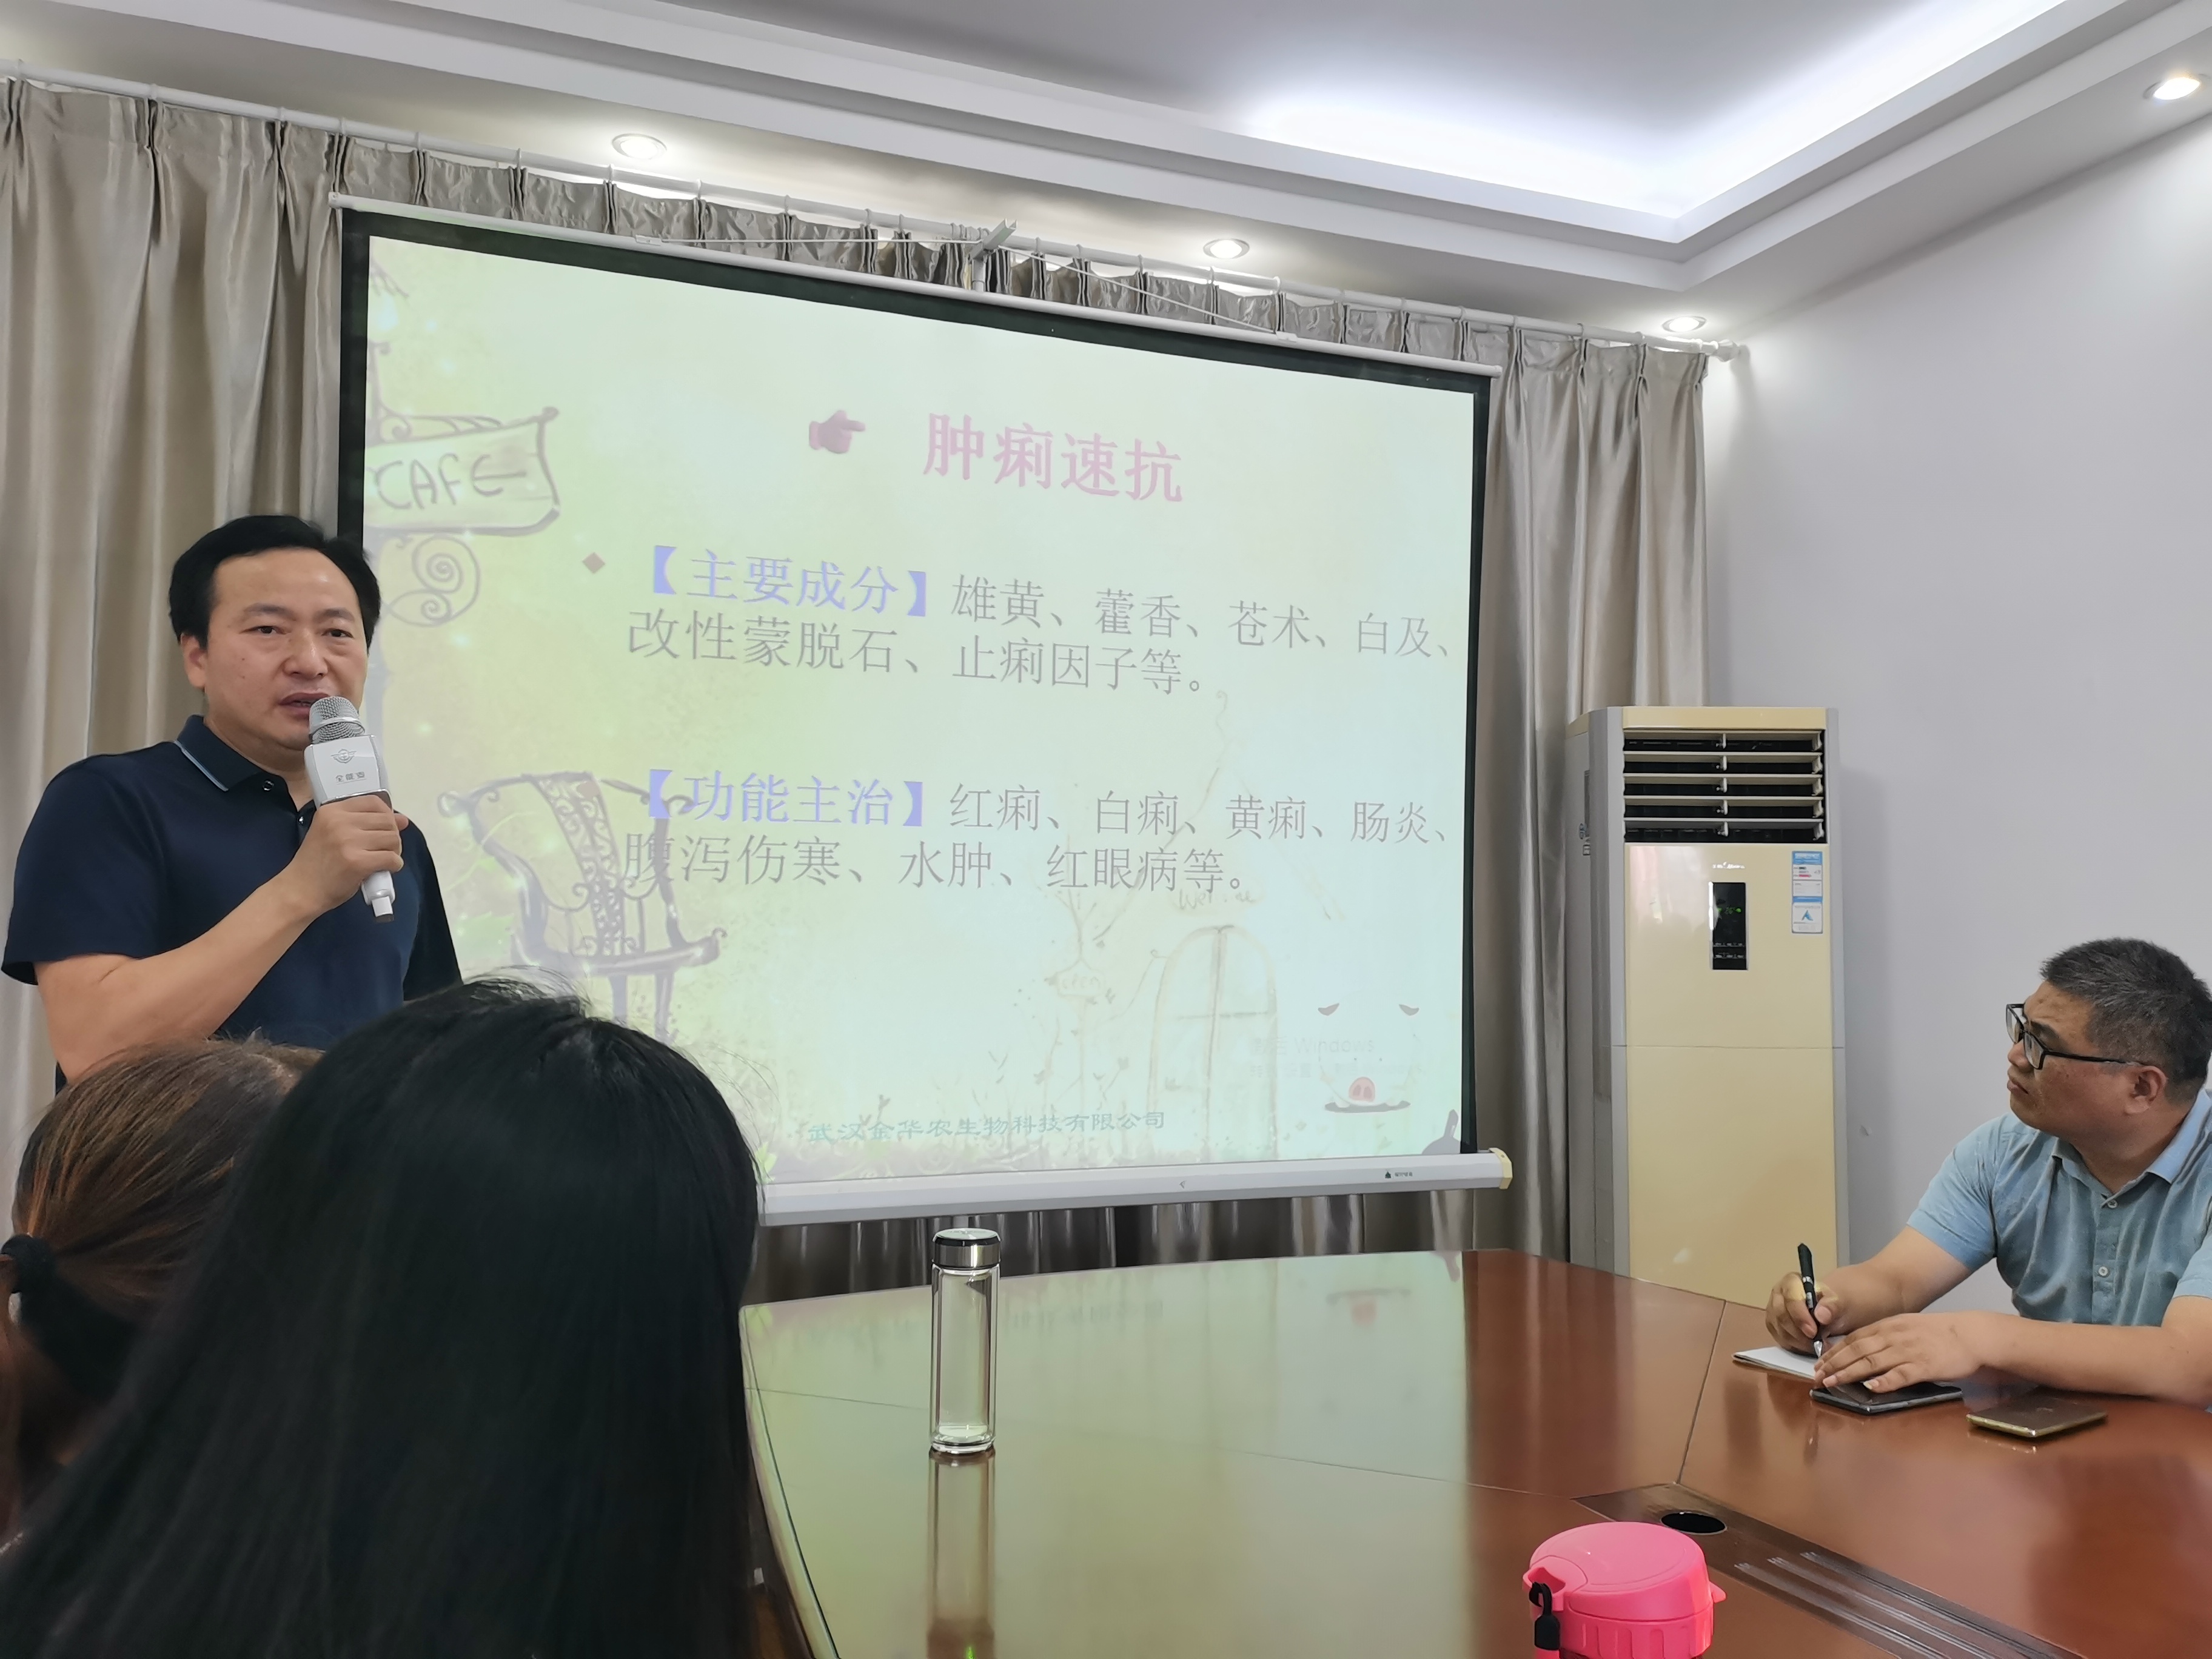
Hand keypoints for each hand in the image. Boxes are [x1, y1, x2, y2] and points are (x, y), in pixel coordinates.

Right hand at [279, 795, 407, 916]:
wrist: (300, 890)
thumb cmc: (316, 863)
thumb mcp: (333, 834)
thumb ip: (364, 823)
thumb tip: (402, 819)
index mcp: (332, 811)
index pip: (373, 802)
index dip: (386, 814)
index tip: (383, 828)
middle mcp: (340, 822)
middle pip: (386, 821)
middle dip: (392, 836)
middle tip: (383, 849)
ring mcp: (348, 841)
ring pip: (392, 839)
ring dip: (394, 851)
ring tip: (382, 859)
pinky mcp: (358, 862)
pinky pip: (392, 859)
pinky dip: (394, 865)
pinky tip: (383, 870)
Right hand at [1764, 1269, 1841, 1352]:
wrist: (1830, 1313)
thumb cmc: (1833, 1305)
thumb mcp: (1840, 1303)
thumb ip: (1832, 1306)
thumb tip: (1821, 1315)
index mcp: (1792, 1282)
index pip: (1790, 1298)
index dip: (1800, 1316)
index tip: (1814, 1332)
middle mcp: (1778, 1294)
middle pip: (1781, 1315)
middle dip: (1799, 1333)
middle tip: (1817, 1343)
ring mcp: (1773, 1310)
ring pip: (1779, 1329)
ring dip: (1798, 1341)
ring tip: (1816, 1344)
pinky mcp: (1773, 1325)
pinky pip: (1779, 1339)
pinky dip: (1794, 1345)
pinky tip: (1808, 1345)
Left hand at [1813, 1312, 1987, 1392]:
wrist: (1970, 1334)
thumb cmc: (1938, 1332)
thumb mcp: (1906, 1325)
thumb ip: (1885, 1335)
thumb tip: (1863, 1348)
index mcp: (1888, 1325)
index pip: (1854, 1338)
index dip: (1834, 1351)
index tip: (1819, 1363)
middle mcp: (1894, 1336)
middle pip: (1857, 1350)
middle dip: (1834, 1364)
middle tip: (1818, 1376)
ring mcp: (1908, 1351)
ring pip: (1872, 1362)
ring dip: (1849, 1373)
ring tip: (1832, 1382)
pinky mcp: (1924, 1366)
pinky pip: (1900, 1375)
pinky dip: (1883, 1381)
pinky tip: (1869, 1388)